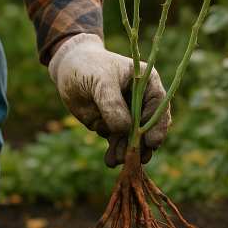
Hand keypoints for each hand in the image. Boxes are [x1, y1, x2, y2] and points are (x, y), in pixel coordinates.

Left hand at [48, 33, 170, 165]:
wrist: (68, 70)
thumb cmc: (88, 67)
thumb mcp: (101, 80)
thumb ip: (112, 103)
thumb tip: (124, 128)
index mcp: (147, 83)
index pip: (159, 106)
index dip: (158, 126)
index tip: (151, 142)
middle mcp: (142, 102)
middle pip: (148, 127)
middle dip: (142, 144)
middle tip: (136, 158)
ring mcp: (129, 116)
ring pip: (133, 138)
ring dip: (127, 152)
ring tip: (117, 160)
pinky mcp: (114, 126)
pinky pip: (118, 143)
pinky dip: (115, 153)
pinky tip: (110, 160)